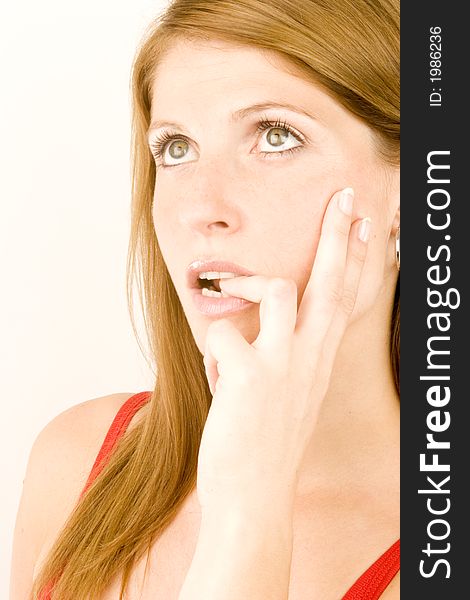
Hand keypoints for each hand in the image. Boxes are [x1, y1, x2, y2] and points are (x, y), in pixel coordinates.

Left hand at [198, 187, 370, 510]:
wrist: (254, 498)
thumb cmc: (264, 445)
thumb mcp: (288, 398)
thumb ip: (282, 361)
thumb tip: (251, 330)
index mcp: (318, 362)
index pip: (343, 299)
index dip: (353, 259)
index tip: (361, 224)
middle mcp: (308, 358)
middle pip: (329, 281)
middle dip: (336, 234)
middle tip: (345, 196)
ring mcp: (282, 365)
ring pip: (277, 289)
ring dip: (246, 284)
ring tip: (230, 304)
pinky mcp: (250, 376)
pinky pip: (222, 332)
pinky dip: (213, 351)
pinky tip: (216, 380)